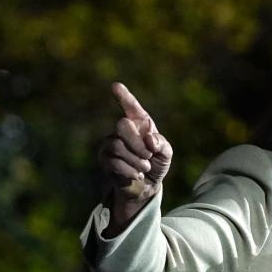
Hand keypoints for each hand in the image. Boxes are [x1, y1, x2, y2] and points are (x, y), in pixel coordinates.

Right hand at [99, 82, 172, 202]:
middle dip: (137, 143)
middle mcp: (122, 130)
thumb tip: (149, 138)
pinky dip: (129, 170)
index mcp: (139, 123)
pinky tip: (136, 174)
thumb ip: (162, 144)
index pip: (131, 107)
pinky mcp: (104, 159)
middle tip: (148, 156)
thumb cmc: (157, 163)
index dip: (124, 97)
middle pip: (121, 126)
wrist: (147, 185)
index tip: (116, 86)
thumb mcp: (166, 153)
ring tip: (145, 167)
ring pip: (117, 146)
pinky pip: (113, 162)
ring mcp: (110, 143)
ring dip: (135, 160)